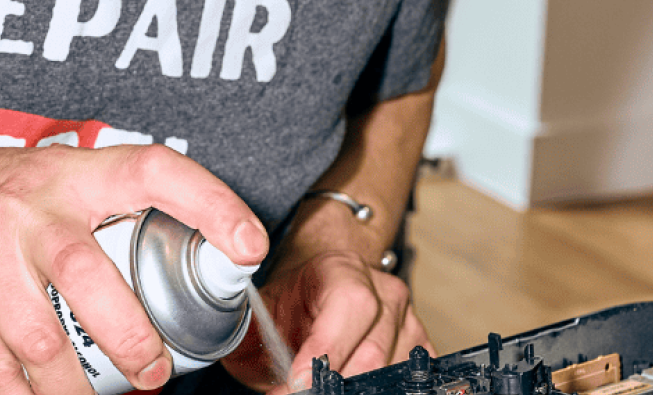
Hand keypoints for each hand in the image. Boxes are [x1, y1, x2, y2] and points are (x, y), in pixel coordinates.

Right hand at [0, 131, 269, 394]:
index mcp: (67, 174)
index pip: (150, 171)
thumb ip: (99, 206)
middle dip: (132, 337)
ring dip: (76, 388)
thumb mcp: (43, 175)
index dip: (208, 203)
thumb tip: (182, 257)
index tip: (247, 246)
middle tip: (154, 373)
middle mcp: (26, 209)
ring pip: (42, 340)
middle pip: (91, 278)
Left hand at [220, 205, 429, 394]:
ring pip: (391, 370)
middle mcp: (383, 291)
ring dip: (354, 389)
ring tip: (319, 391)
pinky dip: (380, 389)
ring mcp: (407, 320)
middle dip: (333, 384)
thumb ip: (248, 331)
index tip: (298, 382)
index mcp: (343, 270)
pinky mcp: (418, 346)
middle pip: (373, 349)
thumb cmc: (287, 309)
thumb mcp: (256, 316)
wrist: (307, 302)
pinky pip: (407, 377)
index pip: (350, 305)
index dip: (325, 349)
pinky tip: (352, 389)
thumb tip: (235, 350)